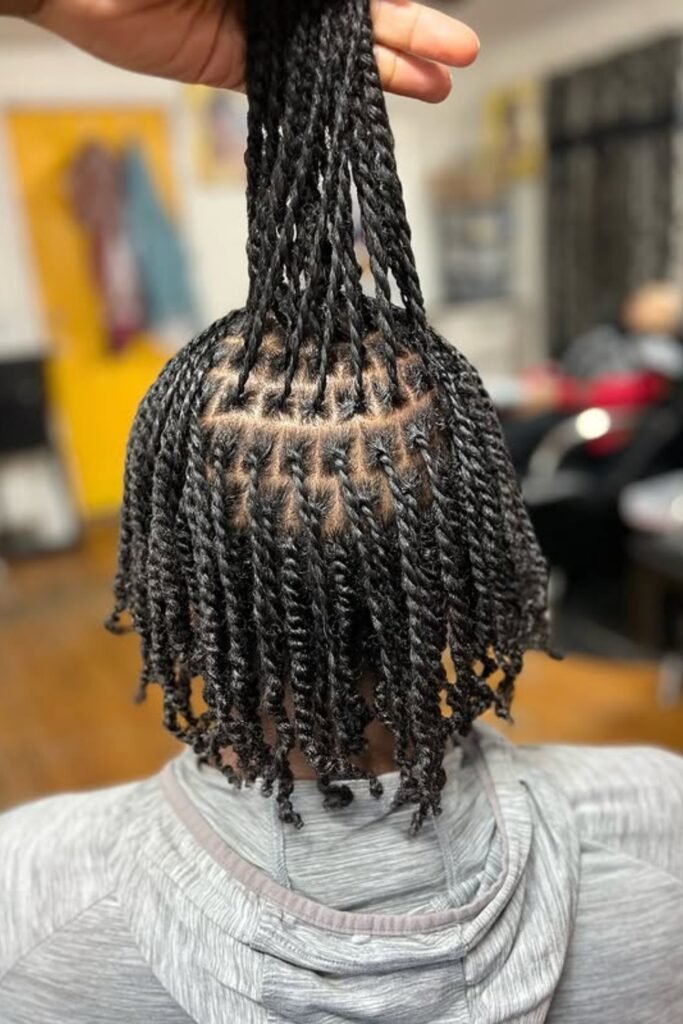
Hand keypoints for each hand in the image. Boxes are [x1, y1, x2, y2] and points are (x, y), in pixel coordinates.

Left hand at [13, 0, 478, 102]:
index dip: (399, 9)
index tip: (444, 29)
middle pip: (357, 19)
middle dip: (409, 36)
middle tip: (459, 57)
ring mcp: (263, 28)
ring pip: (335, 56)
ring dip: (384, 72)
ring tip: (436, 87)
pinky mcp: (236, 64)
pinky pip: (294, 85)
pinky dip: (329, 99)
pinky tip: (366, 106)